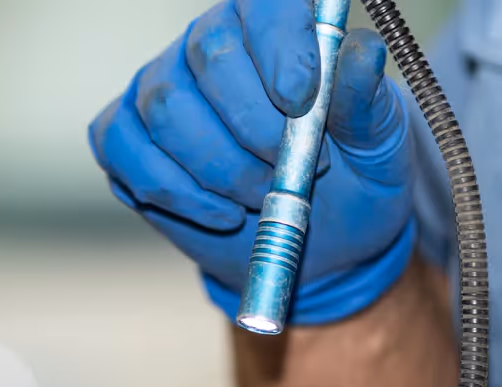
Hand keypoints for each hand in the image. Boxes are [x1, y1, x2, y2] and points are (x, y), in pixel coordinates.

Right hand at [88, 1, 415, 324]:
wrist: (317, 247)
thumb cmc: (352, 182)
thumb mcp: (377, 146)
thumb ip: (365, 101)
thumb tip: (360, 53)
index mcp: (276, 28)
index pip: (265, 3)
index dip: (279, 46)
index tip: (300, 100)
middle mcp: (209, 45)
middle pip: (207, 56)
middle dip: (252, 127)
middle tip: (287, 172)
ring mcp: (159, 88)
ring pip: (167, 111)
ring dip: (220, 169)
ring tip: (259, 196)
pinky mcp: (124, 137)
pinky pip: (125, 151)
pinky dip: (177, 193)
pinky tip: (221, 214)